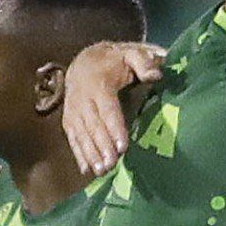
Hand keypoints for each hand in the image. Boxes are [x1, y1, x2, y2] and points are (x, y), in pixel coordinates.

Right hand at [61, 39, 165, 173]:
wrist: (83, 61)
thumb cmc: (113, 61)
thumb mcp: (131, 53)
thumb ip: (144, 62)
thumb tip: (156, 75)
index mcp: (99, 84)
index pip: (107, 109)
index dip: (114, 128)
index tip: (123, 146)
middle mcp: (83, 99)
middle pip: (93, 125)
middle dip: (102, 146)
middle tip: (111, 164)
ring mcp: (74, 110)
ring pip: (81, 134)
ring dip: (90, 154)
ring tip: (101, 171)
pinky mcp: (69, 120)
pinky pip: (72, 138)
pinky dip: (78, 154)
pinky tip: (86, 170)